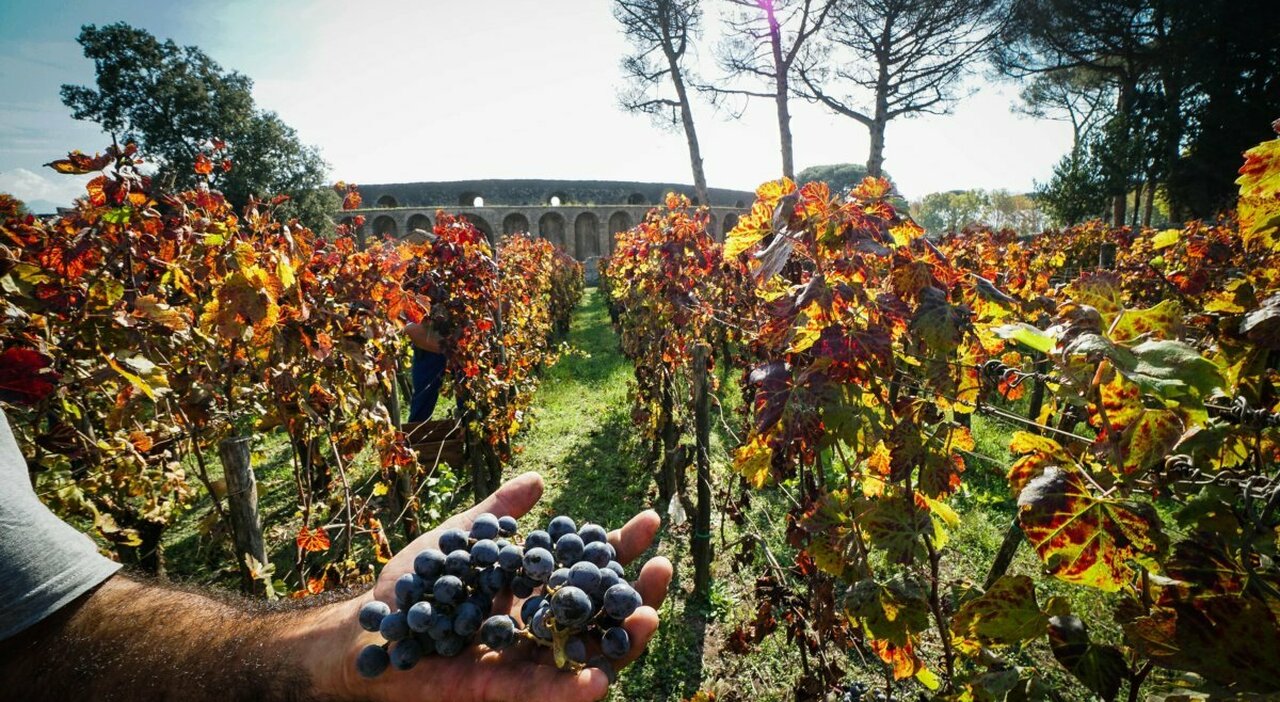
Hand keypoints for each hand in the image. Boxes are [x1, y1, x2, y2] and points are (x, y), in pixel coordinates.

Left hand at [313, 472, 672, 701]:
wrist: (366, 628)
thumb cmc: (412, 586)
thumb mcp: (460, 538)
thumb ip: (497, 512)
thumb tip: (539, 478)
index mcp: (535, 590)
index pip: (590, 569)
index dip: (621, 547)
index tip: (649, 518)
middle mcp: (538, 627)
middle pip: (602, 616)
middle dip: (637, 593)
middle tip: (662, 568)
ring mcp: (524, 662)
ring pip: (585, 658)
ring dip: (622, 643)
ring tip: (648, 618)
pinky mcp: (500, 692)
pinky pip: (542, 693)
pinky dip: (572, 690)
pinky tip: (600, 678)